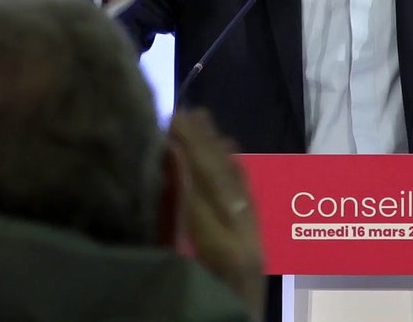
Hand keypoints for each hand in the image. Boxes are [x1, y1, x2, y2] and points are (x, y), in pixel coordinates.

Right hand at [168, 108, 263, 318]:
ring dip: (218, 152)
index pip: (197, 193)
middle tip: (176, 112)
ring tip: (200, 119)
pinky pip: (249, 203)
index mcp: (221, 250)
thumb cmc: (206, 316)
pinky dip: (237, 174)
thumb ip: (168, 235)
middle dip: (198, 146)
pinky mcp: (259, 254)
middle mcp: (244, 243)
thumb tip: (153, 193)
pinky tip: (231, 152)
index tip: (158, 127)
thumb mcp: (180, 281)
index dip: (178, 158)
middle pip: (220, 183)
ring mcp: (256, 248)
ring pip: (238, 189)